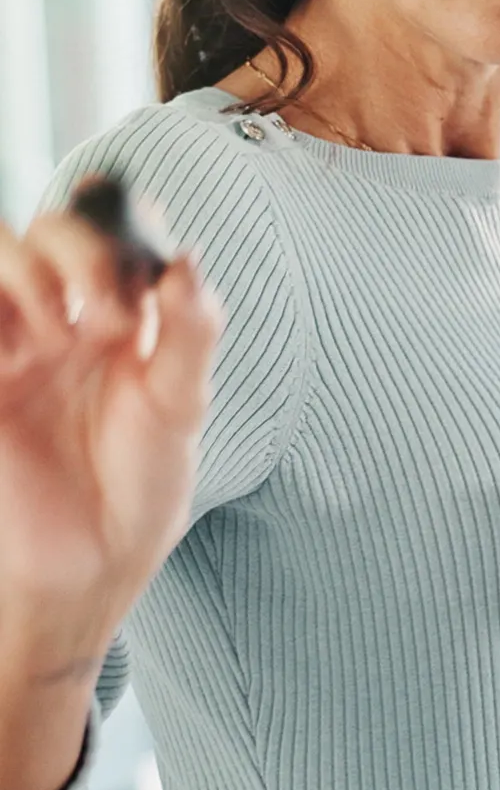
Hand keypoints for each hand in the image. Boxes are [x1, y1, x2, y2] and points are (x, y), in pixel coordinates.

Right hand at [0, 201, 220, 702]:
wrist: (86, 569)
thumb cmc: (143, 491)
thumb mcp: (181, 411)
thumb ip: (189, 333)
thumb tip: (190, 257)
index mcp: (131, 318)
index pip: (121, 232)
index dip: (128, 220)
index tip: (144, 262)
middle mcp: (72, 317)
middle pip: (57, 227)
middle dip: (84, 254)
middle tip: (109, 320)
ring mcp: (17, 341)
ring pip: (1, 248)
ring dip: (31, 272)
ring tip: (61, 338)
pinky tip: (18, 356)